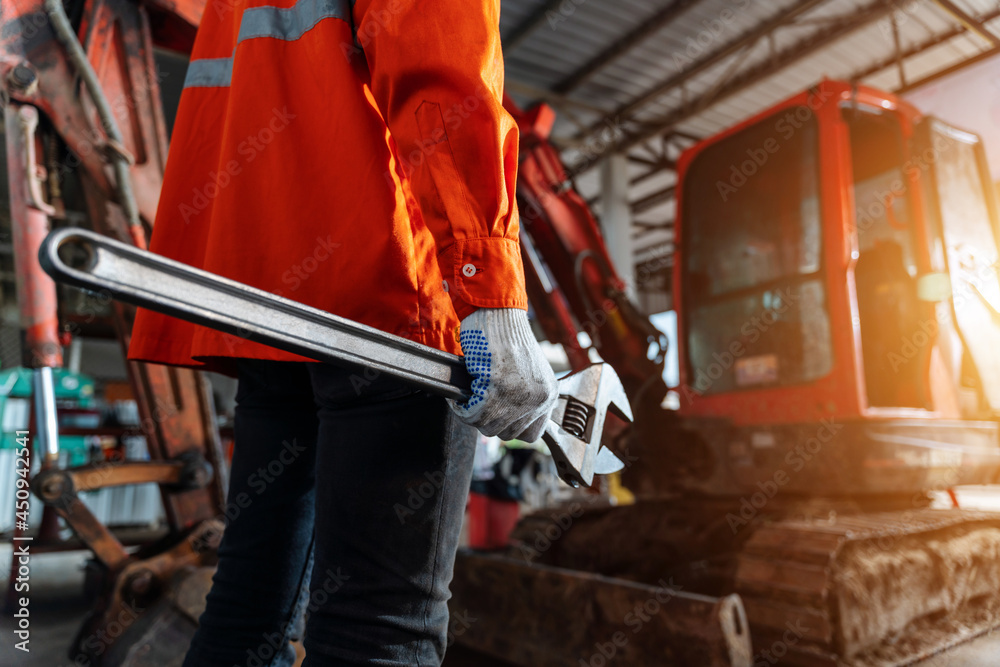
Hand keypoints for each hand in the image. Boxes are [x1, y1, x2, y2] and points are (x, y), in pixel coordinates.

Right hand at [450, 308, 557, 440]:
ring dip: (474, 414)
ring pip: (488, 427)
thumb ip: (526, 398)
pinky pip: (473, 415)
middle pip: (507, 434)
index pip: (532, 435)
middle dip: (490, 420)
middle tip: (480, 401)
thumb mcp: (529, 373)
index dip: (511, 427)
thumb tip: (509, 421)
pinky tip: (462, 395)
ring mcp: (518, 395)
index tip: (499, 416)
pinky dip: (462, 408)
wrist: (498, 313)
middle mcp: (538, 398)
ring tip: (471, 395)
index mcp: (549, 394)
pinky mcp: (496, 388)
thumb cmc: (508, 339)